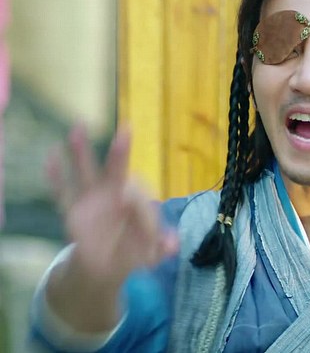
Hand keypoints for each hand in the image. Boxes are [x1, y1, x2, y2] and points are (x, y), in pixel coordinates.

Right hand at [43, 124, 177, 330]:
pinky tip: (51, 157)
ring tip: (78, 127)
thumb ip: (163, 247)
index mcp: (136, 202)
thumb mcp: (152, 253)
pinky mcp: (73, 212)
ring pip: (87, 172)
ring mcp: (92, 201)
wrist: (106, 265)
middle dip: (121, 152)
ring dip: (83, 152)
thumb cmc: (134, 252)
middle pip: (117, 170)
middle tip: (126, 129)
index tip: (138, 217)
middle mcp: (114, 194)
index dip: (140, 205)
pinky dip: (56, 177)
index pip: (139, 195)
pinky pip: (63, 193)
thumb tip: (174, 243)